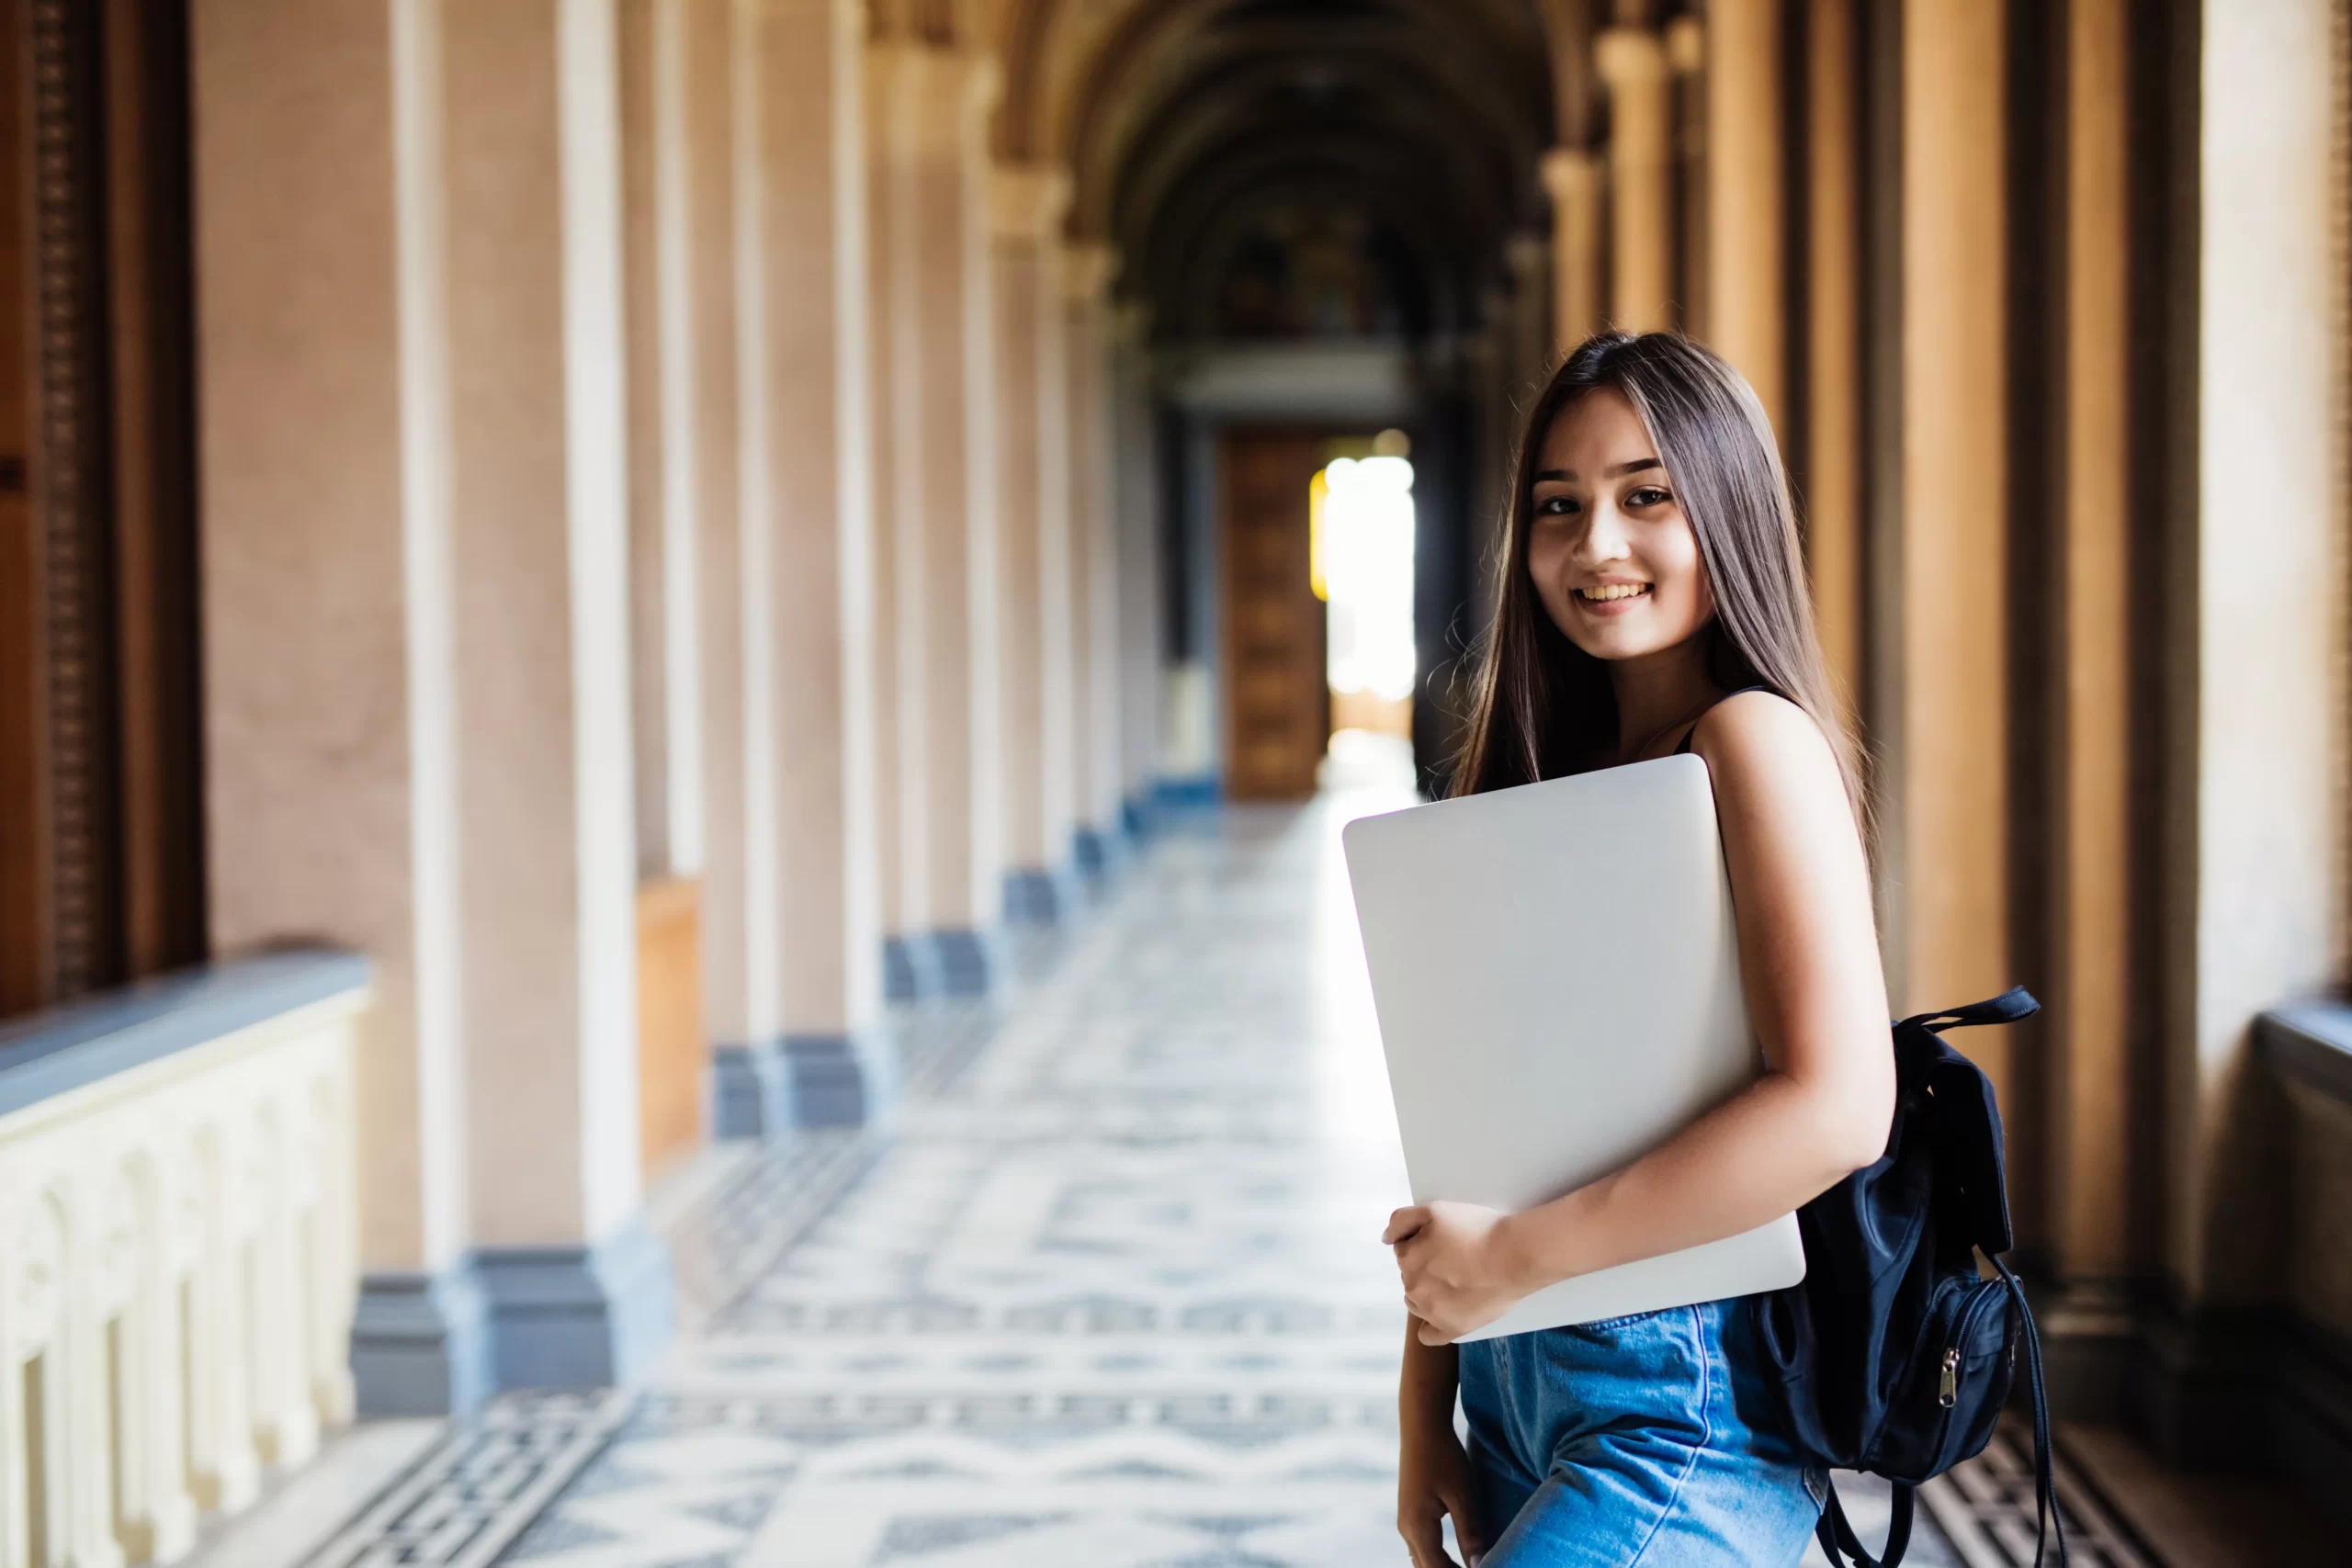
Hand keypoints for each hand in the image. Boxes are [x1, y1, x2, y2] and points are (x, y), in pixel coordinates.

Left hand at [1384, 1202, 1529, 1344]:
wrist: (1513, 1257)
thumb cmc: (1477, 1230)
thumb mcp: (1435, 1210)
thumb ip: (1402, 1221)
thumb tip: (1386, 1239)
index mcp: (1408, 1258)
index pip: (1405, 1249)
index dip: (1424, 1242)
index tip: (1445, 1241)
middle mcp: (1413, 1287)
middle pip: (1412, 1275)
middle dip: (1427, 1267)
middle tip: (1456, 1258)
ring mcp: (1431, 1311)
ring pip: (1418, 1303)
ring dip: (1428, 1293)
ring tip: (1457, 1282)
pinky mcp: (1452, 1328)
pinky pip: (1430, 1336)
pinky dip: (1432, 1327)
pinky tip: (1442, 1319)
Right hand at [1398, 1411, 1488, 1567]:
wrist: (1421, 1426)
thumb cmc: (1444, 1457)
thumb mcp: (1463, 1495)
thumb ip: (1470, 1533)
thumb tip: (1479, 1566)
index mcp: (1418, 1527)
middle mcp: (1406, 1529)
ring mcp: (1405, 1522)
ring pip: (1422, 1561)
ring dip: (1443, 1567)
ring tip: (1469, 1567)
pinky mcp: (1409, 1514)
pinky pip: (1421, 1549)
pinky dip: (1436, 1558)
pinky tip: (1454, 1558)